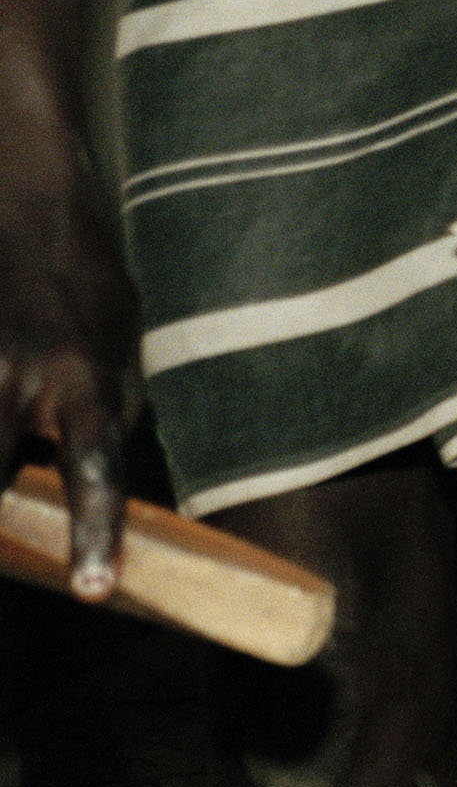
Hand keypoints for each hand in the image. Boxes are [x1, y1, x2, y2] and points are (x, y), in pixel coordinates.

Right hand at [0, 187, 142, 598]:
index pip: (98, 470)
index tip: (93, 590)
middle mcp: (17, 377)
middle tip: (9, 570)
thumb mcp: (116, 352)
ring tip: (16, 420)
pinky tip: (2, 400)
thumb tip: (85, 502)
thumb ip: (99, 423)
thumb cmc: (78, 290)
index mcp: (84, 381)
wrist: (19, 196)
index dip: (97, 534)